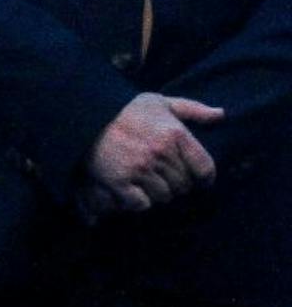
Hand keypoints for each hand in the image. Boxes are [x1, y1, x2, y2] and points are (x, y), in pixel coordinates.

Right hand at [84, 92, 223, 213]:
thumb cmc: (125, 108)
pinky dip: (138, 200)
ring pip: (164, 196)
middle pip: (183, 185)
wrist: (84, 113)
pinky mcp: (119, 181)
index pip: (205, 169)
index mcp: (175, 134)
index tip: (197, 180)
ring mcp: (140, 168)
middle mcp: (160, 153)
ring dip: (157, 192)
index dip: (204, 178)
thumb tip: (222, 115)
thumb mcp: (159, 102)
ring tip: (146, 181)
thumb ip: (192, 109)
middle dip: (176, 183)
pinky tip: (132, 189)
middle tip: (162, 176)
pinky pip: (141, 204)